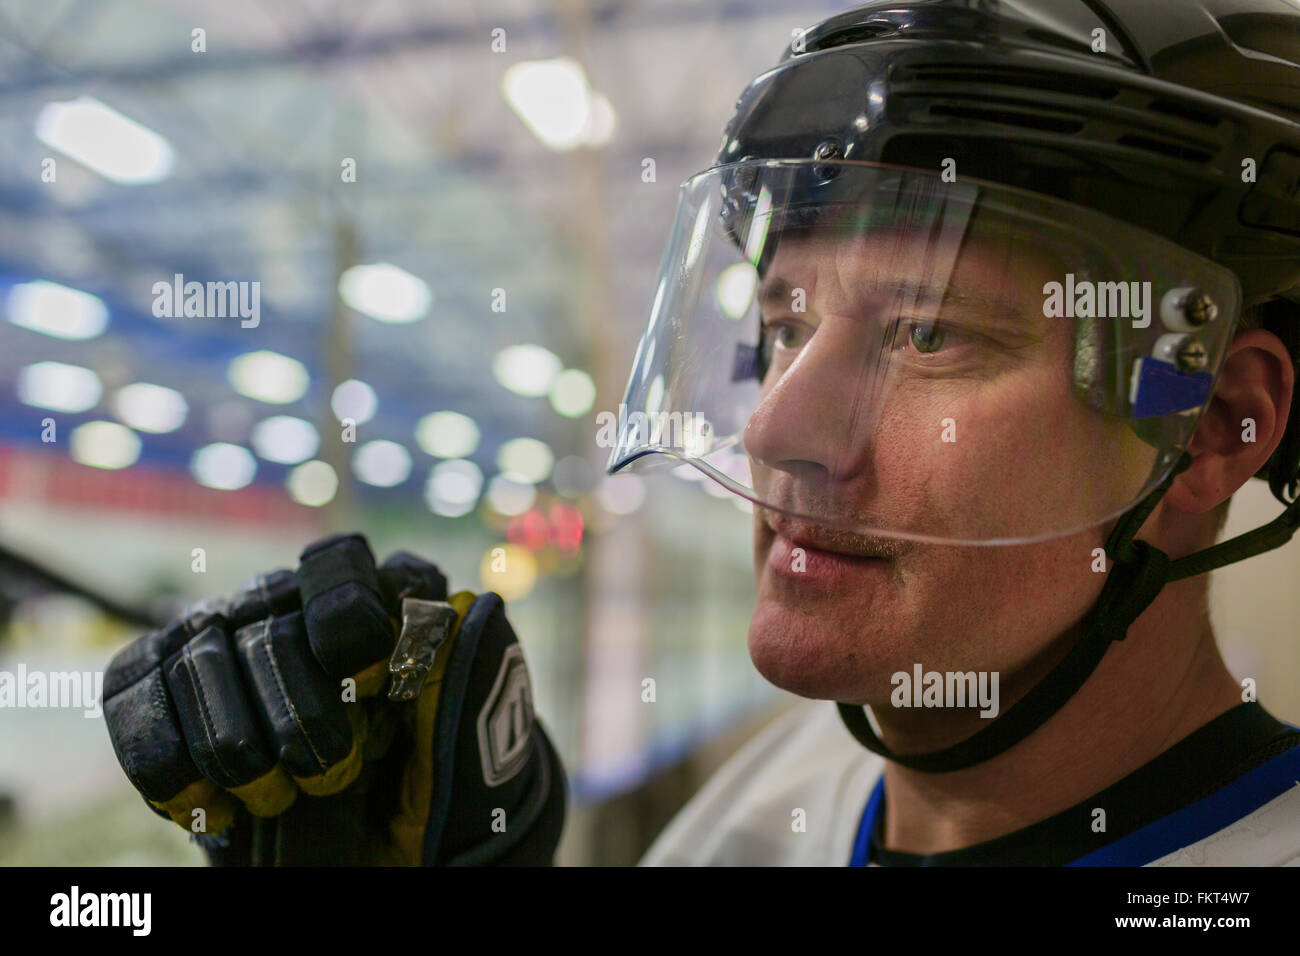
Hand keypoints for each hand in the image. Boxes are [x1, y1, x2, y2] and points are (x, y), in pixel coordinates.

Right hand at [103, 533, 565, 864]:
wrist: (371, 853)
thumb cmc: (429, 799)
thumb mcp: (472, 758)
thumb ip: (474, 684)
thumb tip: (468, 606)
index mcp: (380, 598)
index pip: (343, 565)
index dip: (354, 628)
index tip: (375, 689)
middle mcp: (297, 602)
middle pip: (273, 630)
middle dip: (302, 722)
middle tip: (334, 775)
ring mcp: (225, 636)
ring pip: (202, 662)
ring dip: (242, 753)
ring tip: (282, 798)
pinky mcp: (158, 681)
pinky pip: (136, 698)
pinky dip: (172, 767)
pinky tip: (218, 806)